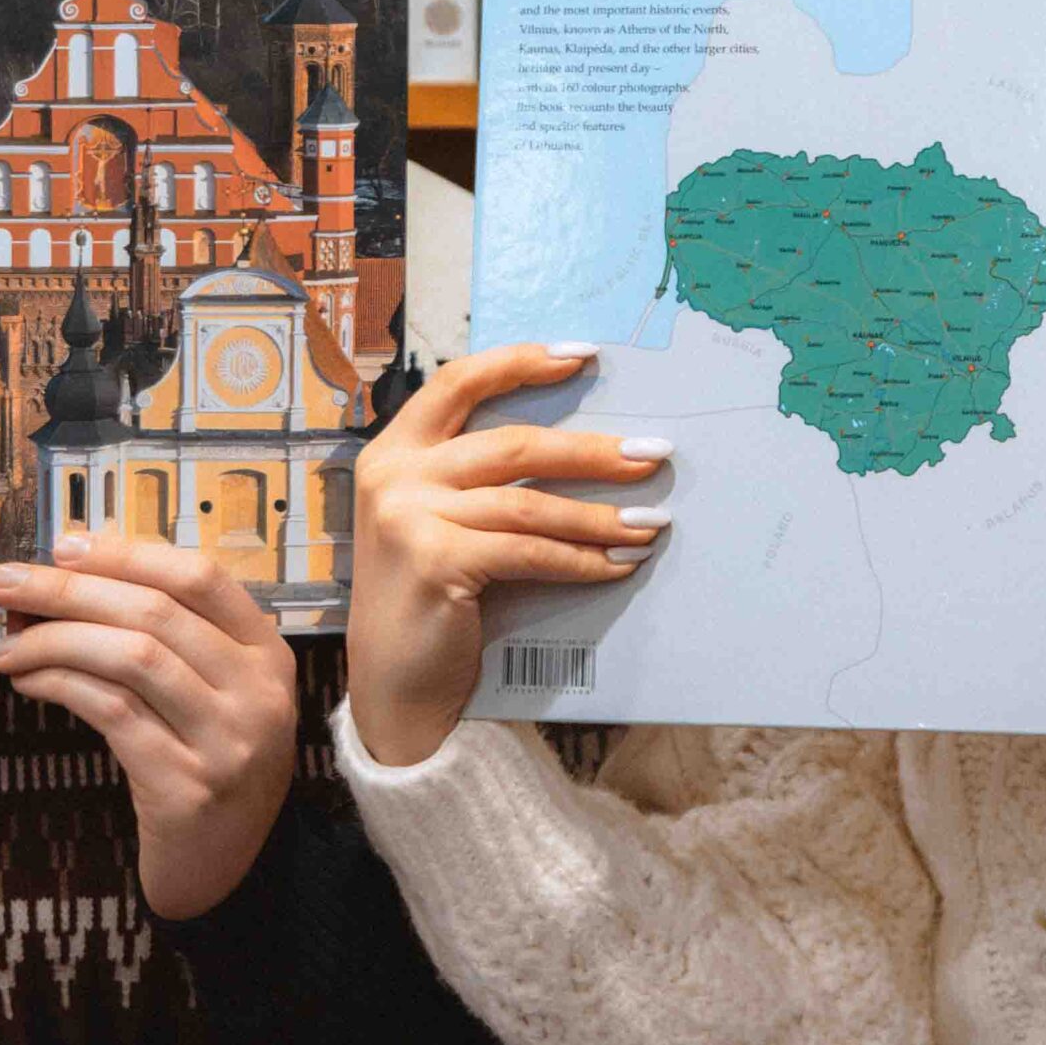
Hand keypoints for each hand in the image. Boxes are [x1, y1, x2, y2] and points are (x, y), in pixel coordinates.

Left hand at [0, 535, 300, 921]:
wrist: (224, 868)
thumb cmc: (204, 763)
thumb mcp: (210, 692)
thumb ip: (167, 637)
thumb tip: (68, 574)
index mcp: (268, 654)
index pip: (199, 577)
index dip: (126, 553)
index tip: (63, 547)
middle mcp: (258, 692)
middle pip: (156, 612)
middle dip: (69, 590)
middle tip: (7, 582)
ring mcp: (227, 741)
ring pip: (131, 657)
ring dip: (54, 640)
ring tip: (7, 644)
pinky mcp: (185, 785)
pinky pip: (111, 712)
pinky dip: (60, 685)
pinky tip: (28, 681)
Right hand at [346, 342, 668, 770]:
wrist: (392, 688)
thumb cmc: (428, 602)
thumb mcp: (439, 522)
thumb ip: (478, 481)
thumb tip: (580, 450)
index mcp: (394, 452)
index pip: (457, 382)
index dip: (520, 363)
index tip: (583, 356)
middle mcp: (394, 476)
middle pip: (512, 445)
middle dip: (591, 451)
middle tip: (653, 454)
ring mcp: (408, 518)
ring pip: (529, 504)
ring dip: (599, 514)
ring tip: (650, 522)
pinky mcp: (435, 562)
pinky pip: (529, 553)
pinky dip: (581, 560)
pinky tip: (617, 565)